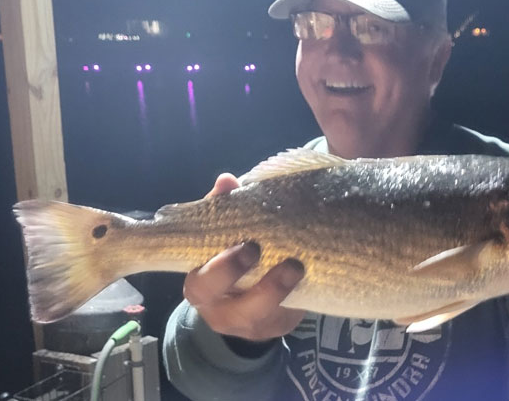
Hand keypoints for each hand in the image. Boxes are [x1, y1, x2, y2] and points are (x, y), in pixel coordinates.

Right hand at [182, 173, 305, 340]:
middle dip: (237, 275)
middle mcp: (219, 309)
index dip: (218, 267)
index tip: (242, 243)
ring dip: (275, 290)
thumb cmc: (238, 257)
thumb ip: (225, 209)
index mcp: (201, 284)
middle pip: (221, 305)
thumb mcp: (229, 235)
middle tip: (257, 248)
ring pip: (255, 316)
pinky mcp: (276, 328)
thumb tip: (226, 181)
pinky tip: (310, 276)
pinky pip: (284, 319)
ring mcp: (248, 324)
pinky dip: (296, 299)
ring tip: (295, 266)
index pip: (199, 282)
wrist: (256, 299)